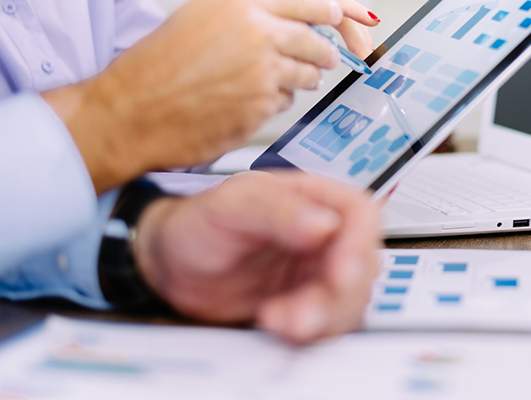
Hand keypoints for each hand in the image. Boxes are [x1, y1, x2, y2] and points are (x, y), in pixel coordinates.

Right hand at [43, 0, 343, 192]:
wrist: (133, 110)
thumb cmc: (157, 63)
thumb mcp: (200, 15)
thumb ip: (247, 11)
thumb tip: (287, 16)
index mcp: (243, 1)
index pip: (307, 0)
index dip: (326, 10)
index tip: (336, 16)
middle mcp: (260, 33)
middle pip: (315, 42)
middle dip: (320, 52)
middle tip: (322, 58)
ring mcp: (265, 73)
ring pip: (307, 75)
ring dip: (300, 78)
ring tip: (275, 80)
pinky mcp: (263, 108)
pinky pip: (285, 102)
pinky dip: (274, 102)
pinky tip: (248, 100)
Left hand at [132, 172, 381, 343]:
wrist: (170, 265)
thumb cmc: (198, 222)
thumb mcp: (231, 205)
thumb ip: (276, 209)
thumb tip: (324, 222)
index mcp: (314, 198)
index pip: (360, 215)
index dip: (359, 244)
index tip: (342, 272)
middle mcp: (323, 234)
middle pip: (360, 265)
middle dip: (336, 295)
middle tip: (304, 314)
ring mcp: (316, 272)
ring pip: (348, 300)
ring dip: (321, 318)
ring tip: (279, 321)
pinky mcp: (306, 304)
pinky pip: (326, 324)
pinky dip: (306, 332)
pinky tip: (273, 323)